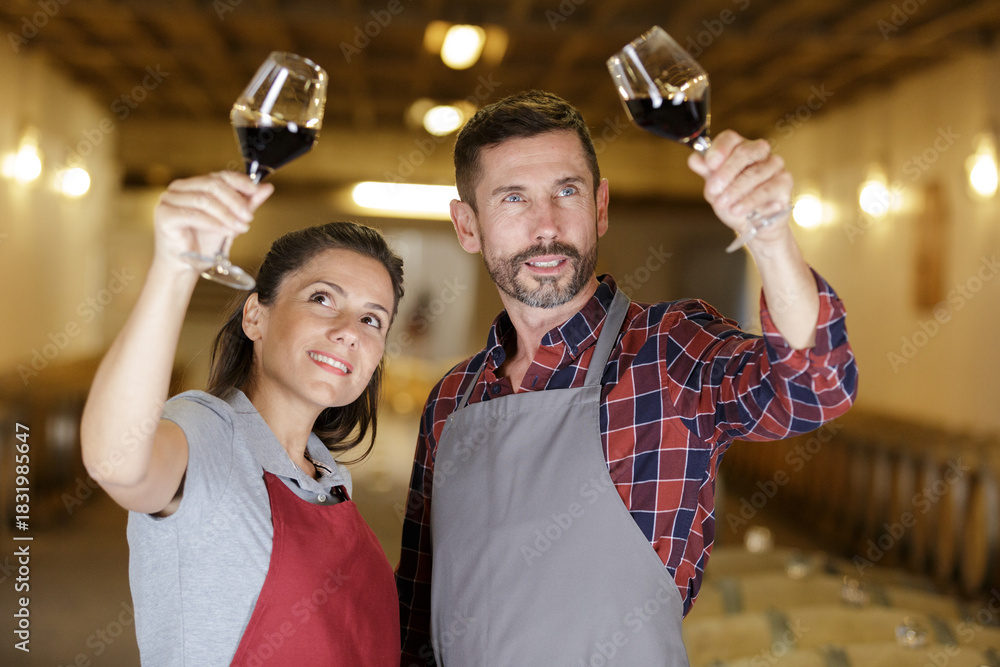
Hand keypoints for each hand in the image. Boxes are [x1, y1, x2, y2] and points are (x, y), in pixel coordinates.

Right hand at [152, 171, 273, 272]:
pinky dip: (214, 223)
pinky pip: (194, 215)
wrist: (186, 265)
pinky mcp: (164, 214)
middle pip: (212, 185)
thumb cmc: (205, 242)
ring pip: (204, 200)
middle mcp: (179, 188)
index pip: (219, 176)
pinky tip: (226, 231)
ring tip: (240, 227)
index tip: (256, 191)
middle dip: (235, 201)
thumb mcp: (231, 220)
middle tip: (249, 217)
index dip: (240, 181)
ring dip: (227, 214)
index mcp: (194, 184)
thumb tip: (267, 187)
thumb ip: (247, 203)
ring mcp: (169, 199)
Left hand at [687, 130, 792, 243]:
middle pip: (745, 151)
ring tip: (723, 204)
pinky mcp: (785, 183)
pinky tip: (738, 209)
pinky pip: (767, 189)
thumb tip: (695, 159)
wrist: (753, 226)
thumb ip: (706, 173)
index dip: (719, 149)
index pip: (730, 138)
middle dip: (726, 172)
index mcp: (740, 148)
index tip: (709, 164)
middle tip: (713, 190)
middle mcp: (760, 153)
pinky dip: (750, 201)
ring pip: (756, 172)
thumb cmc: (734, 202)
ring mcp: (775, 166)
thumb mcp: (716, 189)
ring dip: (735, 190)